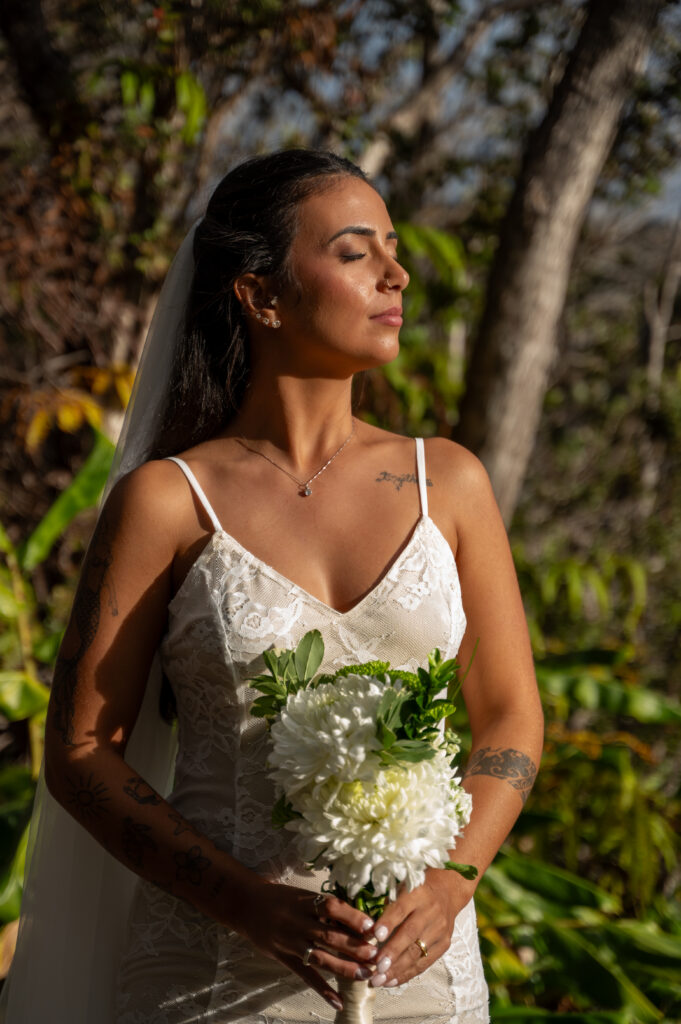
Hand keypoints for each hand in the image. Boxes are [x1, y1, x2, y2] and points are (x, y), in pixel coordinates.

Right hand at [238, 880, 378, 1009]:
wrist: (248, 905)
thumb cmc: (281, 897)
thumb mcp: (302, 895)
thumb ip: (325, 906)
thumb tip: (357, 917)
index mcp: (304, 903)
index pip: (331, 907)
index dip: (352, 917)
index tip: (372, 926)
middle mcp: (298, 923)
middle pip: (329, 936)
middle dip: (354, 946)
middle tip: (376, 955)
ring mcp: (291, 943)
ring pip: (321, 958)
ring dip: (345, 968)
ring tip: (366, 974)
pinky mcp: (285, 959)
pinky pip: (306, 976)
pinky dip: (323, 989)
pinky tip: (338, 1001)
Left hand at [365, 869, 476, 988]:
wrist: (446, 892)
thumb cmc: (414, 892)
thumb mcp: (401, 888)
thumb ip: (386, 905)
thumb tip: (365, 930)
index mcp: (416, 893)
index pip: (401, 908)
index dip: (388, 922)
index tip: (376, 935)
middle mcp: (430, 911)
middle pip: (411, 933)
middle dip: (393, 952)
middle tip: (376, 966)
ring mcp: (439, 929)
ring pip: (418, 951)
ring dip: (397, 968)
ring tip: (379, 980)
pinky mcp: (444, 944)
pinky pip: (425, 962)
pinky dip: (407, 974)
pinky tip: (391, 981)